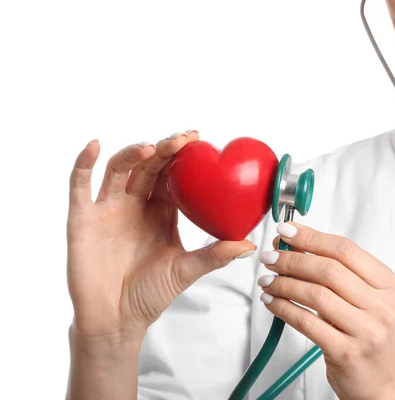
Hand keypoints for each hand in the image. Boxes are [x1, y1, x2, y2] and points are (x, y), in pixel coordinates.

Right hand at [67, 131, 256, 339]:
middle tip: (182, 140)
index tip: (198, 140)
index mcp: (161, 212)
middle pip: (148, 166)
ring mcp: (108, 209)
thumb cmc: (149, 294)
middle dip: (164, 150)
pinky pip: (79, 186)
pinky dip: (83, 164)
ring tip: (151, 149)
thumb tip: (250, 245)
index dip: (183, 157)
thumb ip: (215, 255)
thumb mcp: (186, 270)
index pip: (173, 175)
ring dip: (133, 154)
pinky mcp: (83, 219)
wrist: (117, 319)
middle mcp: (135, 204)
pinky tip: (94, 146)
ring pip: (118, 169)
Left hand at [257, 222, 394, 399]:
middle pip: (329, 270)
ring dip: (284, 283)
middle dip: (293, 259)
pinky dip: (283, 308)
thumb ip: (339, 272)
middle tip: (270, 257)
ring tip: (267, 279)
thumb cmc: (368, 333)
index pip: (346, 250)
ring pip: (315, 295)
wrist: (382, 379)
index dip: (312, 237)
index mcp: (388, 284)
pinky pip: (306, 322)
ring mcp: (366, 330)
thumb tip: (295, 245)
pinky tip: (272, 302)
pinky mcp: (346, 352)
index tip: (286, 231)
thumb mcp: (366, 298)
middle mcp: (382, 306)